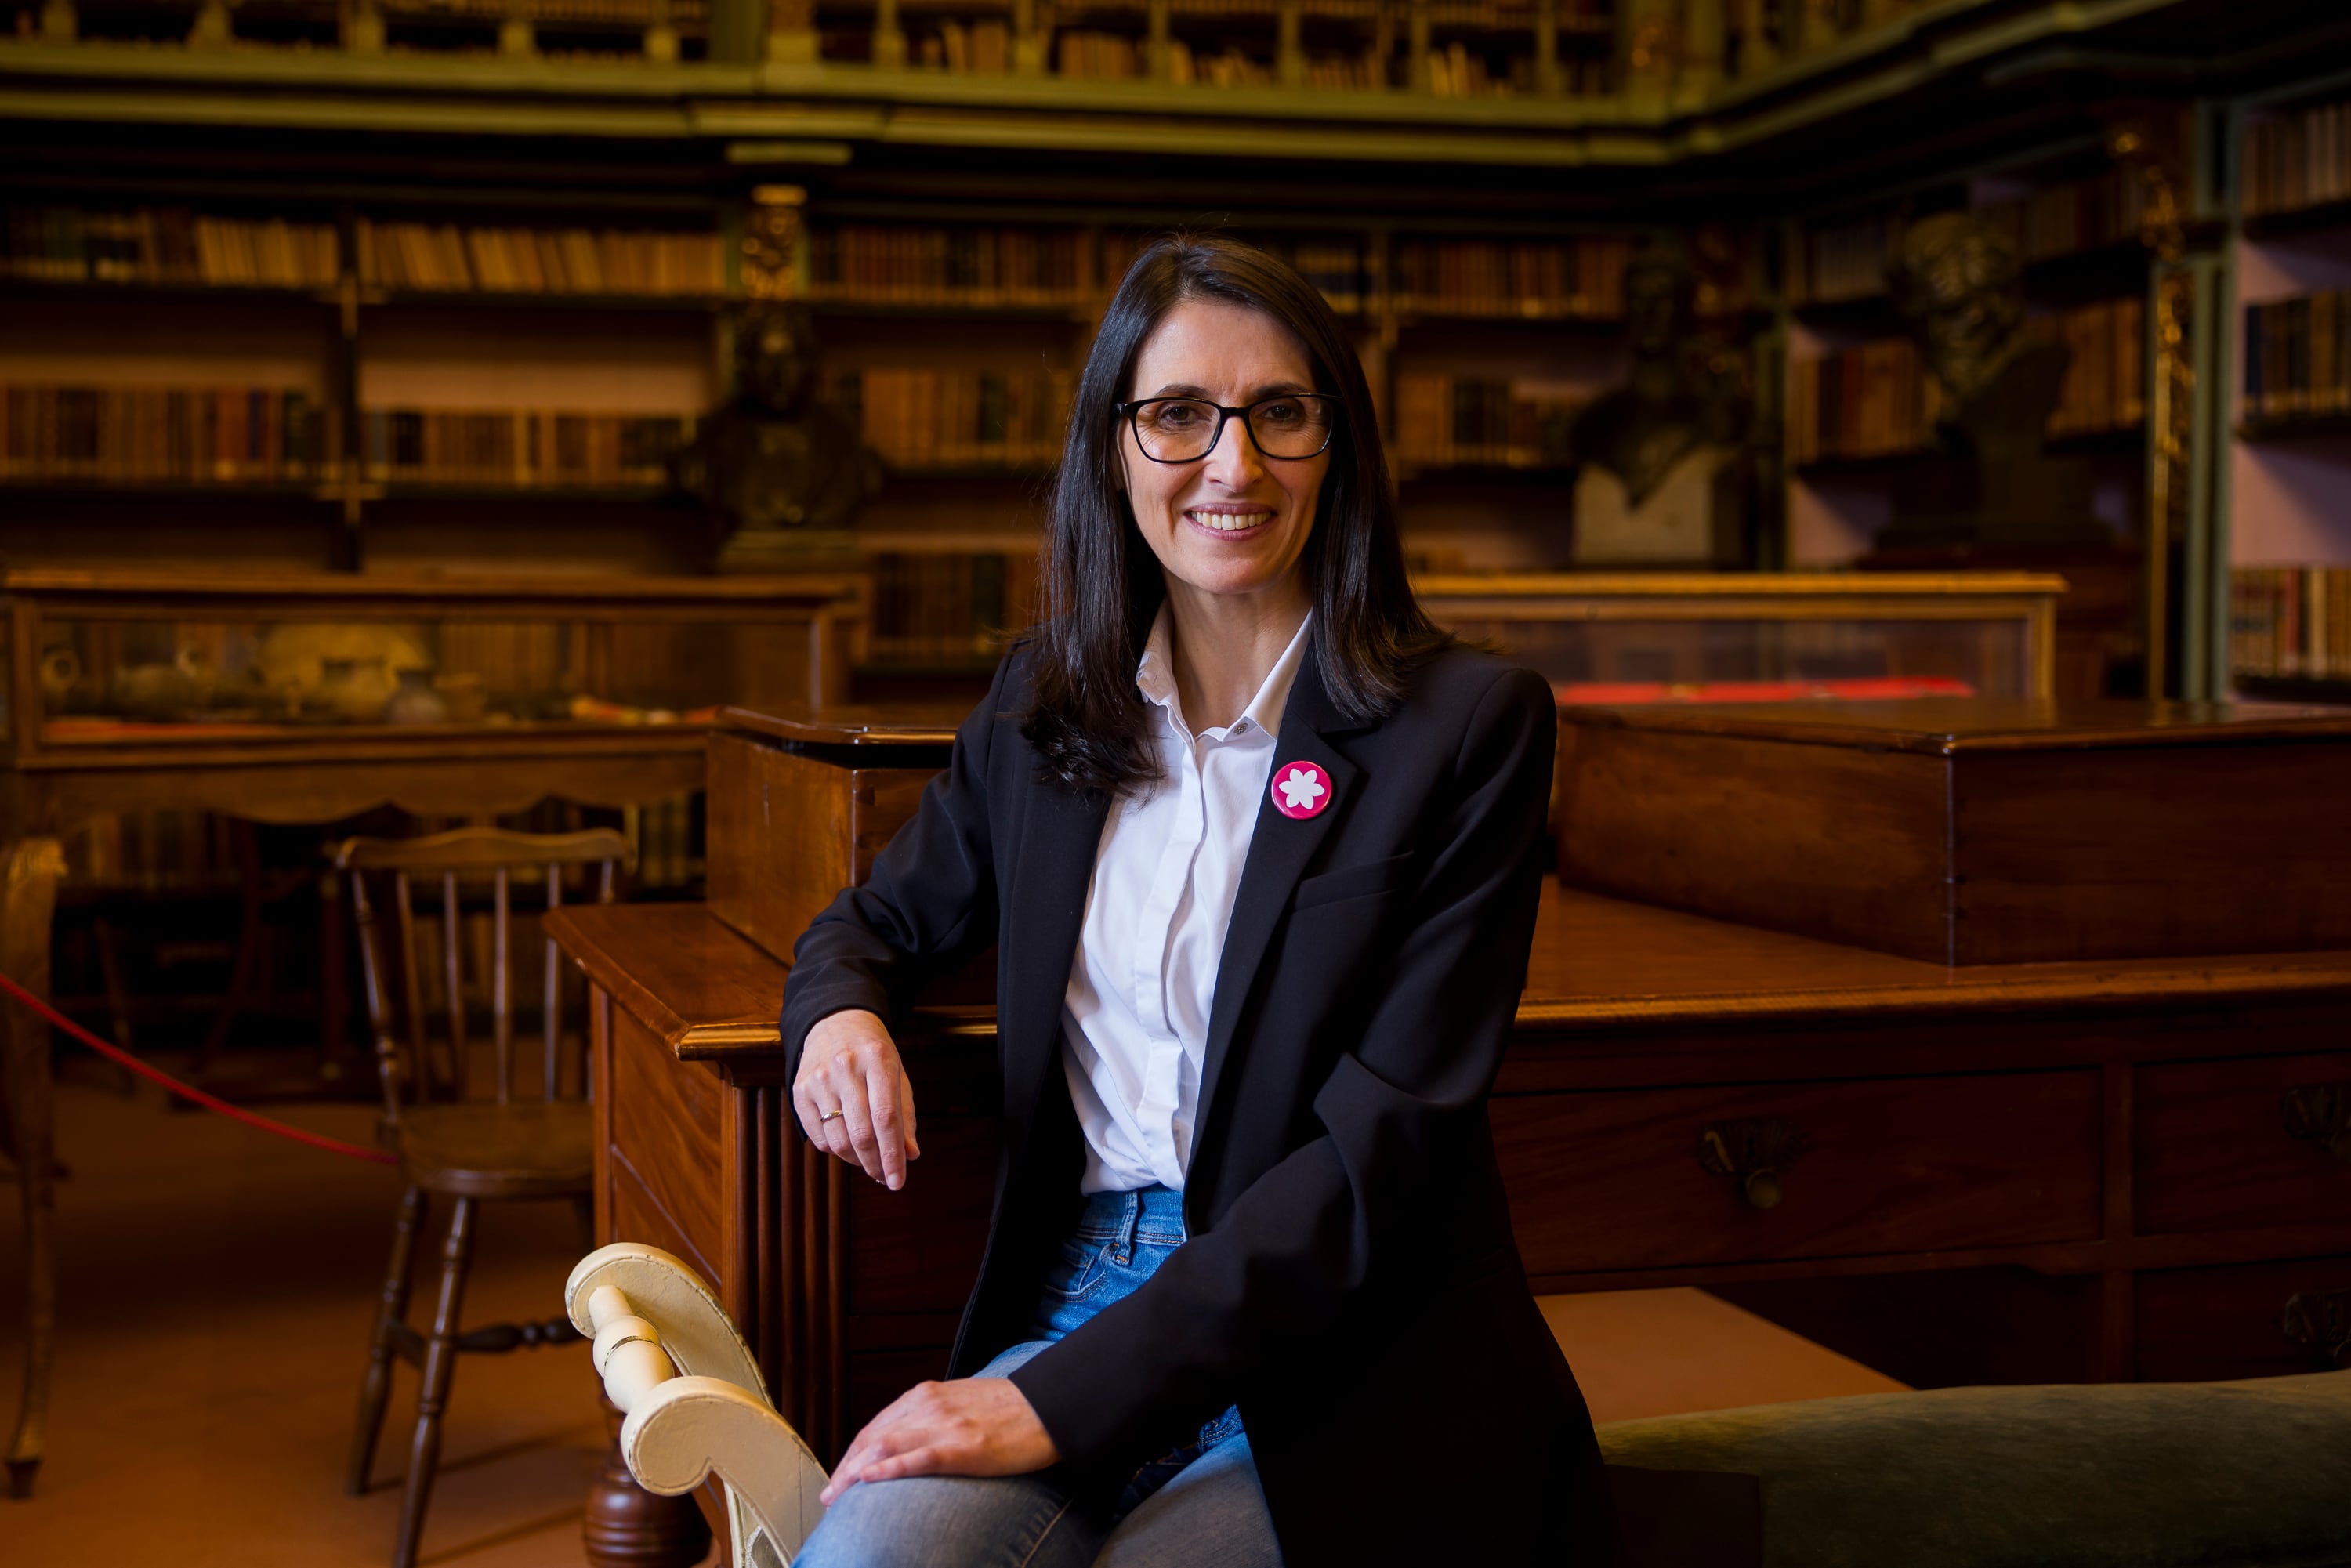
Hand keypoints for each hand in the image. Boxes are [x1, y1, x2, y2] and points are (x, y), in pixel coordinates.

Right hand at [794, 1009, 920, 1190]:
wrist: (836, 1023)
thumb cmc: (874, 1056)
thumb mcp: (897, 1075)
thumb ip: (905, 1115)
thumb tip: (910, 1156)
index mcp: (878, 1059)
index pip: (886, 1117)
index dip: (893, 1155)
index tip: (898, 1182)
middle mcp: (845, 1066)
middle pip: (861, 1133)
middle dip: (875, 1164)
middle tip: (884, 1177)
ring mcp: (819, 1078)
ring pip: (838, 1140)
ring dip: (856, 1160)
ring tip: (868, 1160)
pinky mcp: (799, 1090)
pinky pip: (818, 1137)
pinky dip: (835, 1150)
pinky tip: (847, 1144)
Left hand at [819, 1378, 1058, 1503]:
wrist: (1047, 1407)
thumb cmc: (1009, 1409)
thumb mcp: (961, 1403)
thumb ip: (932, 1416)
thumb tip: (909, 1439)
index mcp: (927, 1395)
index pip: (877, 1425)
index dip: (853, 1452)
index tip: (841, 1473)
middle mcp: (928, 1405)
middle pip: (872, 1436)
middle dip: (845, 1466)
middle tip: (830, 1493)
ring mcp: (944, 1425)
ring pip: (884, 1446)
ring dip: (854, 1472)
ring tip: (838, 1495)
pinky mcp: (962, 1446)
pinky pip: (916, 1458)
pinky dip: (888, 1468)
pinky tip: (870, 1480)